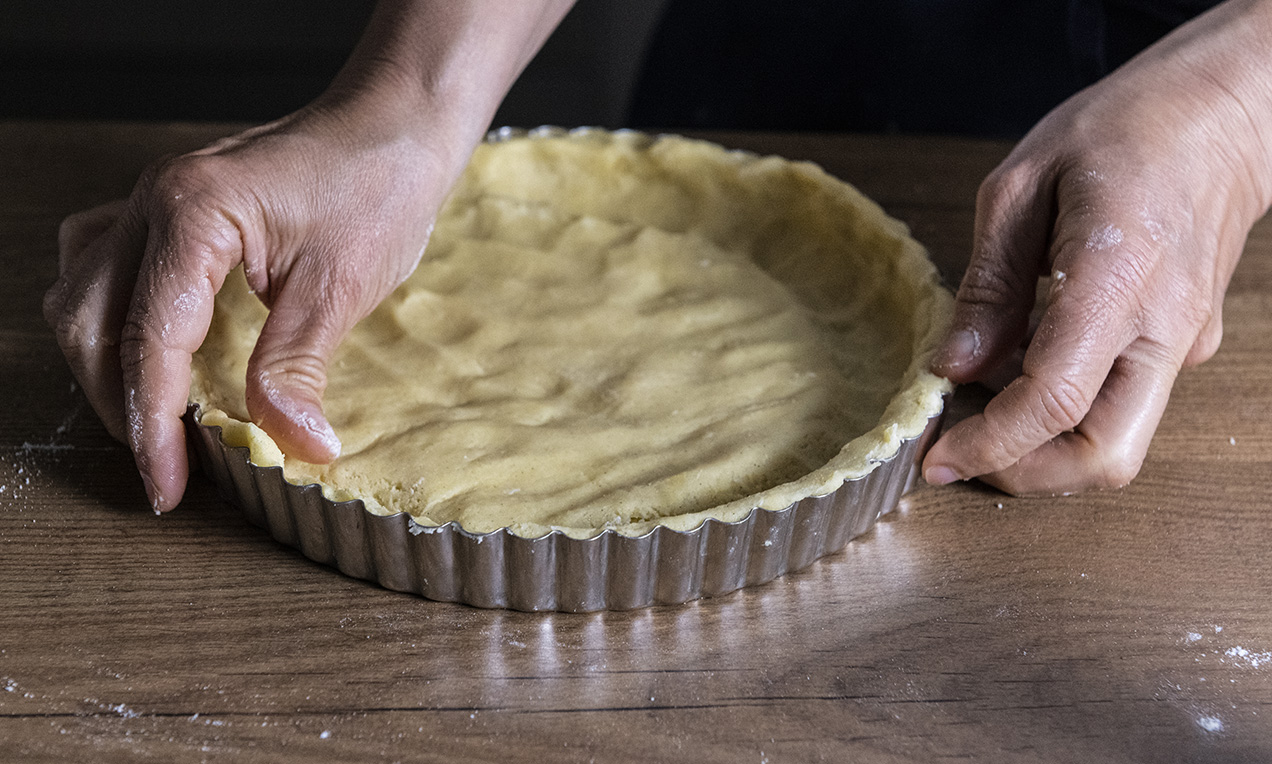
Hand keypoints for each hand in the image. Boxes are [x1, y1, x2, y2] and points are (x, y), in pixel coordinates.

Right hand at [43, 1, 574, 512]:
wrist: (395, 124)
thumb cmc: (377, 185)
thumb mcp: (341, 287)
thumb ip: (298, 368)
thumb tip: (291, 445)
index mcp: (193, 214)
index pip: (148, 340)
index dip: (152, 424)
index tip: (167, 486)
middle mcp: (155, 201)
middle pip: (89, 321)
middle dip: (119, 402)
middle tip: (164, 464)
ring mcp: (154, 199)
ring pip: (83, 294)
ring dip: (105, 364)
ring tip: (152, 419)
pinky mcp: (172, 207)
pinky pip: (104, 265)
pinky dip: (112, 319)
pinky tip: (144, 349)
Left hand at [922, 0, 1271, 494]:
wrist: (1224, 112)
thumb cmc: (1124, 129)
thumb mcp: (1022, 187)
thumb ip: (987, 286)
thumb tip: (952, 366)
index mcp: (1118, 278)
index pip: (1053, 401)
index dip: (989, 443)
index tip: (938, 456)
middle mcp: (1163, 326)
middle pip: (1103, 455)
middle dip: (1024, 472)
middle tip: (960, 449)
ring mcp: (1183, 342)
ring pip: (1118, 441)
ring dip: (1045, 446)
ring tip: (984, 400)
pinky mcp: (1183, 344)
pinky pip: (1123, 403)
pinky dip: (1068, 410)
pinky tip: (1025, 365)